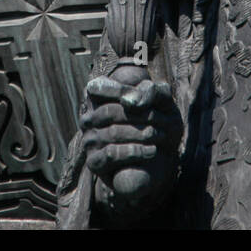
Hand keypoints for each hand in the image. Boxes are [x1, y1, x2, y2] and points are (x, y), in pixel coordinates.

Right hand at [81, 66, 180, 220]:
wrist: (154, 161)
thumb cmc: (158, 121)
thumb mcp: (160, 101)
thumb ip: (154, 91)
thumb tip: (140, 96)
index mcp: (99, 96)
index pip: (97, 86)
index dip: (116, 88)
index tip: (140, 96)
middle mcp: (89, 116)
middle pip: (108, 110)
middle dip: (135, 115)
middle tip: (160, 119)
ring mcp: (90, 140)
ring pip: (110, 132)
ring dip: (137, 133)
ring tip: (159, 136)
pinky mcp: (95, 163)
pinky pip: (110, 154)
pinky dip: (133, 150)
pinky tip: (151, 149)